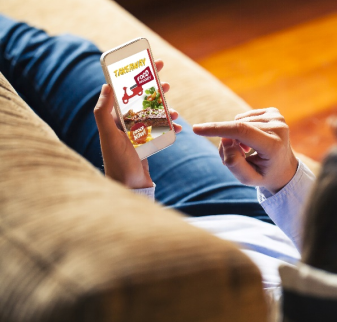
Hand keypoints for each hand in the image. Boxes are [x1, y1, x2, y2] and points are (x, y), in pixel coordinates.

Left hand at [93, 60, 181, 188]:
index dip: (137, 76)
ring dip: (164, 110)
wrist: (129, 188)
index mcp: (113, 119)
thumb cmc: (118, 162)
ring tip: (174, 110)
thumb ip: (103, 112)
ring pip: (153, 115)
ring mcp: (136, 135)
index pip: (125, 91)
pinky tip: (179, 128)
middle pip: (141, 101)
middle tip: (166, 81)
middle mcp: (123, 125)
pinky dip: (170, 128)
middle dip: (154, 90)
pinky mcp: (145, 145)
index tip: (149, 65)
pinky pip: (160, 131)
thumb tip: (106, 85)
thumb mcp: (109, 136)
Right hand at [193, 108, 297, 193]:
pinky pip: (244, 117)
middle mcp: (279, 128)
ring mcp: (278, 118)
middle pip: (237, 129)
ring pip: (239, 122)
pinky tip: (253, 140)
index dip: (217, 129)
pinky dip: (242, 129)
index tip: (197, 129)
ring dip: (236, 136)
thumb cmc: (264, 174)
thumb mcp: (248, 178)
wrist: (284, 168)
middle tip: (236, 157)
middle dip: (227, 142)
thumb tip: (225, 139)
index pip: (241, 131)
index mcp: (274, 146)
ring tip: (247, 151)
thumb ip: (233, 163)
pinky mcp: (274, 112)